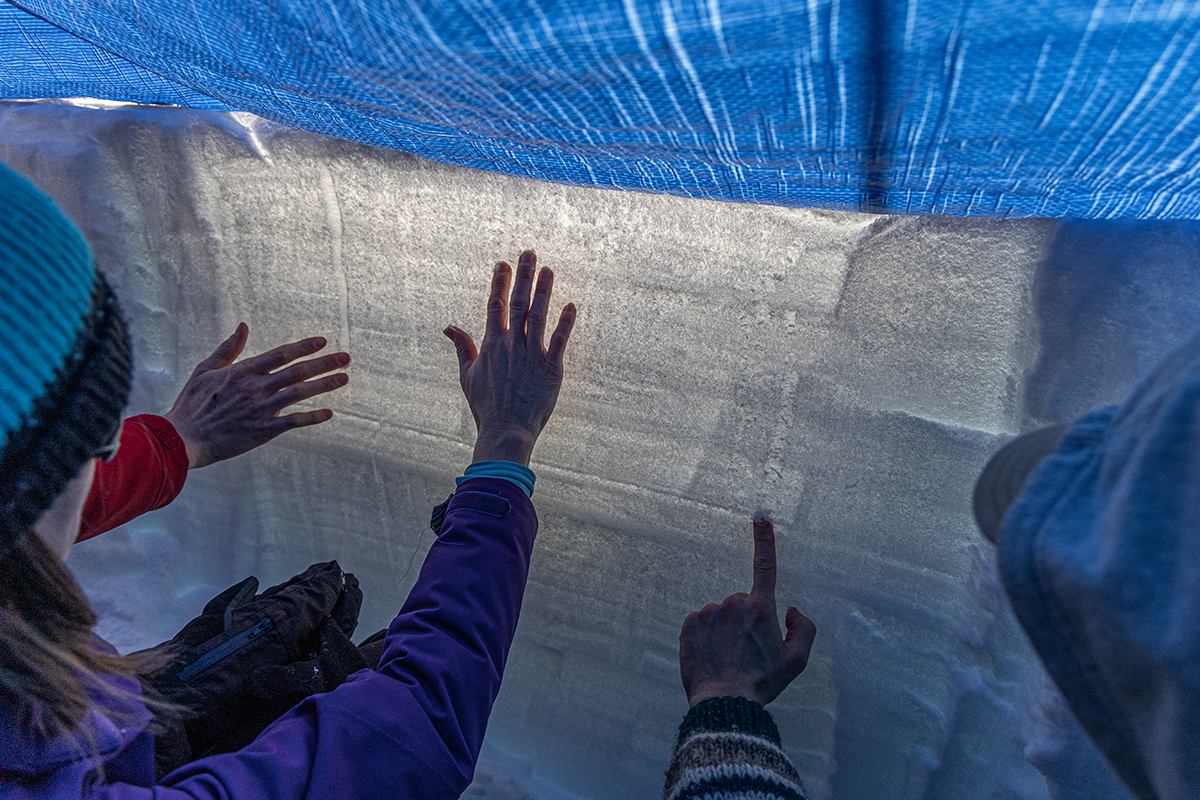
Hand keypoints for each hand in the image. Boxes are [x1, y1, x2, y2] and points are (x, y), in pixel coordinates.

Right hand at [164, 323, 349, 468]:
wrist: (183, 439)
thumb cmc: (192, 404)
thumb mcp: (205, 370)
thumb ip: (228, 349)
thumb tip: (243, 326)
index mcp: (242, 371)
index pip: (280, 354)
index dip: (303, 347)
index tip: (323, 341)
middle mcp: (256, 387)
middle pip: (298, 371)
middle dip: (324, 363)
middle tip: (346, 357)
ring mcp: (261, 409)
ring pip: (300, 393)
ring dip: (325, 385)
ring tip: (344, 378)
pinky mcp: (263, 431)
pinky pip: (294, 422)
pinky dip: (312, 417)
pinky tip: (329, 413)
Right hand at [444, 251, 576, 466]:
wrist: (506, 430)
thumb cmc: (486, 405)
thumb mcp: (467, 375)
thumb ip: (461, 347)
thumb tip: (449, 327)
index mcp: (492, 344)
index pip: (495, 305)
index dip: (499, 283)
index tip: (503, 263)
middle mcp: (512, 345)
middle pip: (518, 303)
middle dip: (523, 276)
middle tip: (529, 254)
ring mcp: (532, 355)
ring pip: (539, 315)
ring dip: (544, 291)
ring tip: (549, 270)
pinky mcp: (551, 368)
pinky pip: (560, 340)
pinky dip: (565, 322)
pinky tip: (571, 305)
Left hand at [679, 518, 816, 706]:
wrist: (723, 702)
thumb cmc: (761, 683)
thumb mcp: (796, 662)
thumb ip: (803, 630)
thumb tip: (790, 610)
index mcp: (760, 608)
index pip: (765, 567)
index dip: (764, 540)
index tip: (761, 517)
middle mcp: (733, 603)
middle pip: (741, 605)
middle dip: (744, 622)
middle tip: (746, 653)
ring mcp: (709, 612)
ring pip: (720, 616)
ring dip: (724, 631)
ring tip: (727, 659)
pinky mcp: (689, 623)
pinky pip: (701, 624)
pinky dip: (706, 637)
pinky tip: (712, 657)